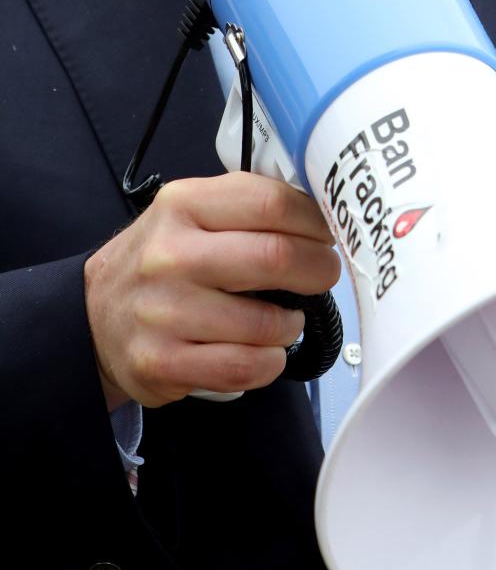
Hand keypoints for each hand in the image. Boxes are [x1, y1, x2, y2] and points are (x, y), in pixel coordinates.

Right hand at [83, 172, 339, 409]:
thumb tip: (322, 211)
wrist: (94, 313)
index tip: (328, 233)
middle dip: (318, 269)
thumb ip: (247, 205)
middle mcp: (170, 254)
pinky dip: (269, 362)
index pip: (271, 202)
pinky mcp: (162, 362)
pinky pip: (243, 367)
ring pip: (265, 322)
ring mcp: (163, 311)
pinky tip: (267, 351)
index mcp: (184, 204)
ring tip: (288, 319)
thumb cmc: (162, 258)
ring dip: (292, 324)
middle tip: (325, 275)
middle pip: (275, 257)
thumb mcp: (192, 211)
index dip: (315, 220)